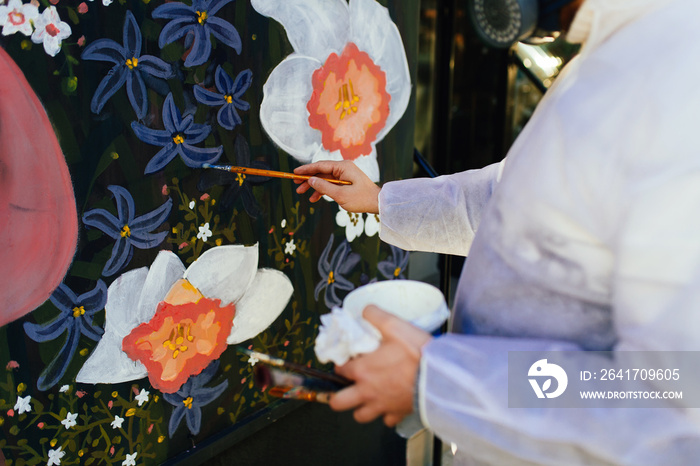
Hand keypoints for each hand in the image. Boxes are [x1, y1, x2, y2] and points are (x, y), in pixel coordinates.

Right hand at [294, 160, 379, 213]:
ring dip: (313, 185)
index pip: (320, 165)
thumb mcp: (341, 195)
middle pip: (321, 171)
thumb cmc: (362, 199)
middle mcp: (343, 168)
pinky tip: (314, 198)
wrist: (378, 203)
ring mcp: (344, 175)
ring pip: (324, 178)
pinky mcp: (345, 182)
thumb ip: (324, 187)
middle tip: (295, 184)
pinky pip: (330, 184)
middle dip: (308, 178)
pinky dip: (322, 190)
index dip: (306, 169)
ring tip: (301, 193)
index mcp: (343, 167)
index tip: (294, 173)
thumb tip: (310, 180)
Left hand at [329, 305, 432, 426]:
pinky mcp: (398, 413)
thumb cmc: (417, 353)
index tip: (347, 362)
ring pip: (360, 415)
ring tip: (366, 398)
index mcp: (363, 370)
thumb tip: (366, 310)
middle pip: (339, 402)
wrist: (439, 376)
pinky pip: (387, 420)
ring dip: (361, 407)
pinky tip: (391, 404)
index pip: (340, 370)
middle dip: (338, 396)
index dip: (341, 365)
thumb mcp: (394, 325)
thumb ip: (375, 315)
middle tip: (345, 387)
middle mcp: (368, 391)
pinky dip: (387, 414)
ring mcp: (382, 405)